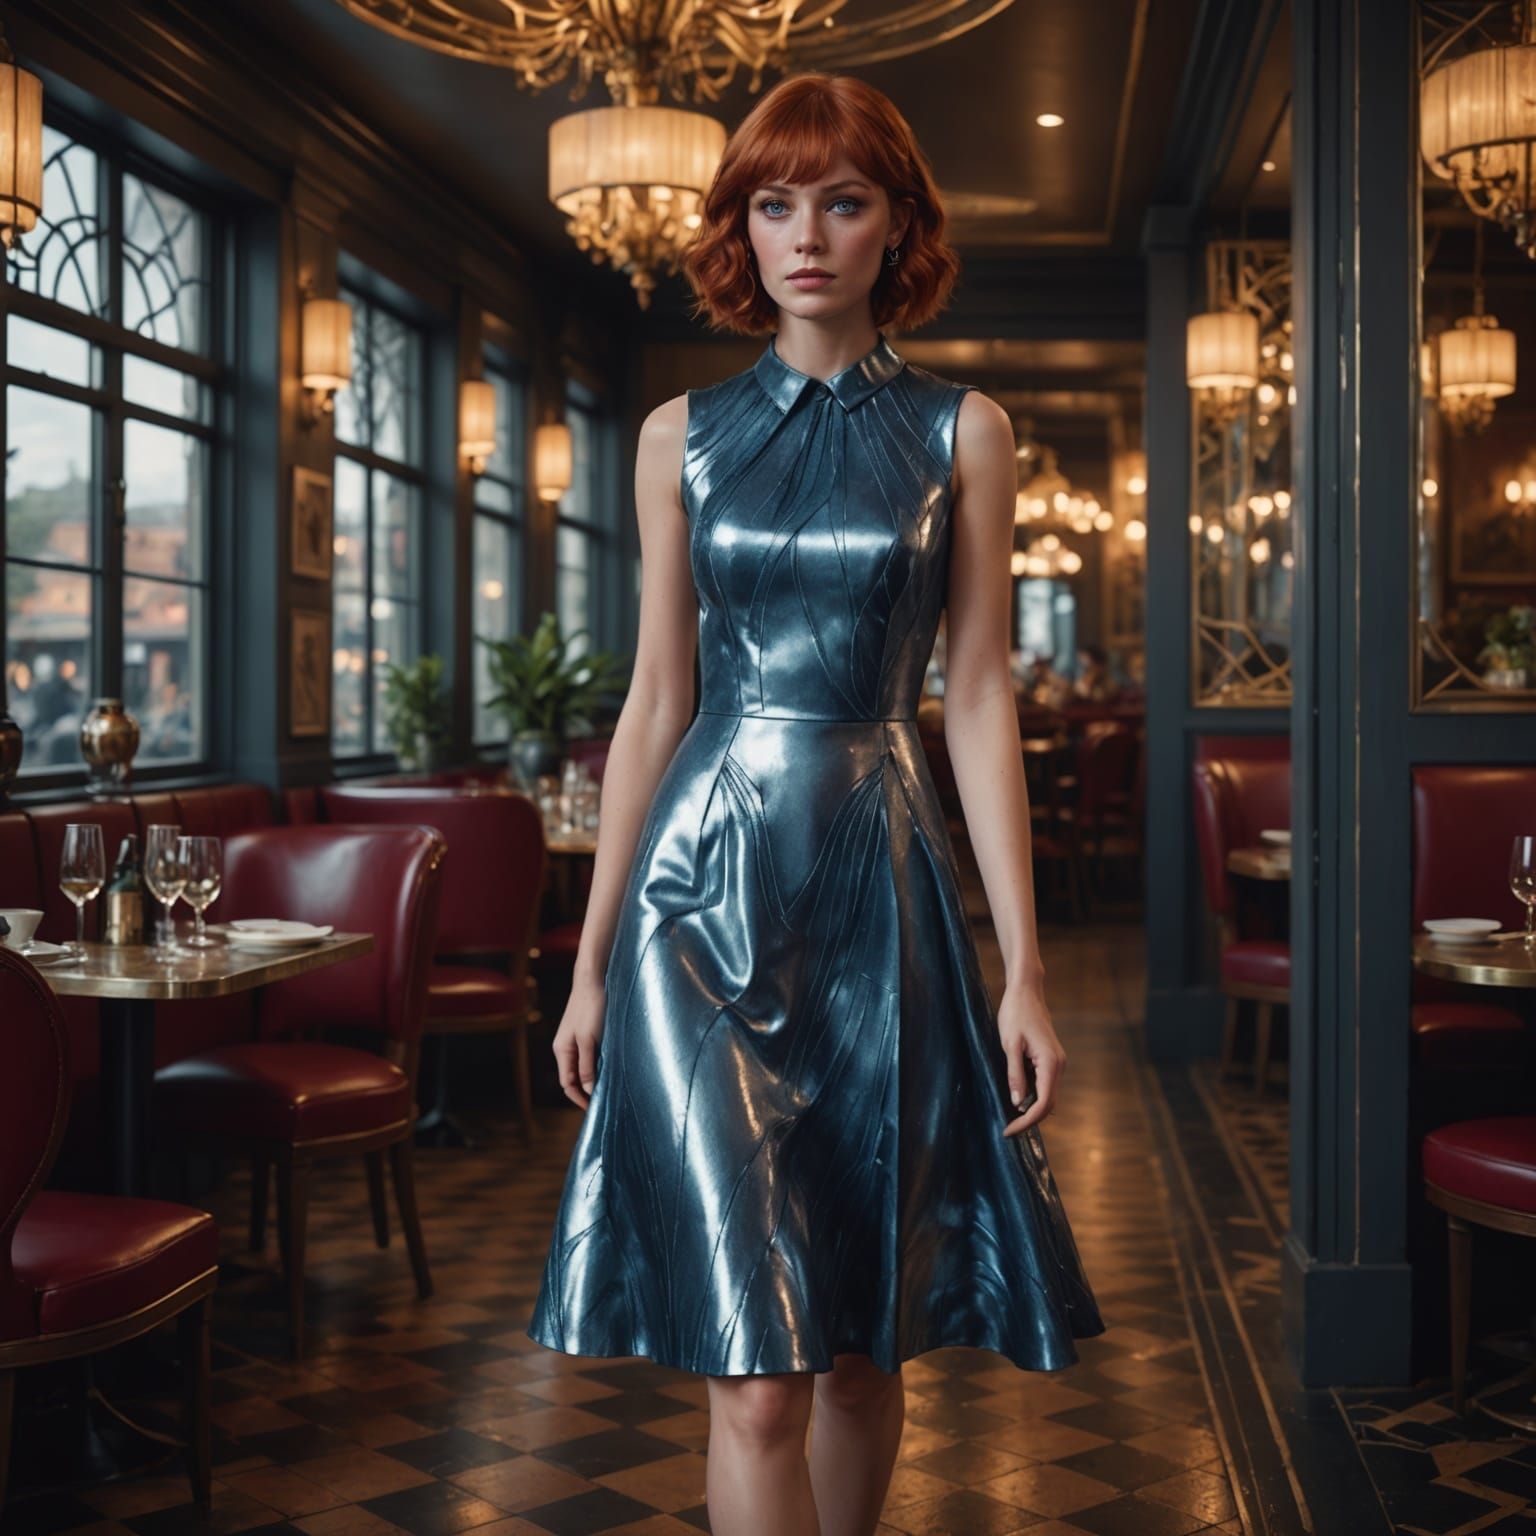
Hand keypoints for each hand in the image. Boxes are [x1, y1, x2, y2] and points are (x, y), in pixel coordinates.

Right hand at [552, 972, 605, 1109]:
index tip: (595, 1109)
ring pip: (583, 1066)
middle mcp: (566, 1047)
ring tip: (611, 1087)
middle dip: (586, 1091)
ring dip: (594, 1078)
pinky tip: (612, 1067)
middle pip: (573, 1077)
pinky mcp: (586, 1032)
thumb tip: (588, 1091)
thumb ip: (587, 1066)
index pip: (567, 1084)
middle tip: (606, 1101)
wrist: (594, 978)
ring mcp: (576, 1039)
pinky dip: (599, 1065)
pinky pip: (590, 1055)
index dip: (579, 1099)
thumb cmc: (591, 1007)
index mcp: (562, 1050)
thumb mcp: (589, 1040)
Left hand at [997, 979, 1064, 1137]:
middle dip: (1029, 1120)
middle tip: (1007, 1130)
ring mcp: (1057, 1063)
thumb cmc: (1015, 1014)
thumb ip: (1015, 1074)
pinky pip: (1044, 1085)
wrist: (1026, 992)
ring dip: (1031, 1109)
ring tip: (1010, 1119)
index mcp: (1051, 1063)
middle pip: (1048, 1104)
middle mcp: (1059, 1066)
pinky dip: (1033, 1096)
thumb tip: (1017, 1104)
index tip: (1008, 1130)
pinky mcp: (1051, 1059)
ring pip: (1047, 1095)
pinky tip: (1017, 1099)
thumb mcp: (1010, 1045)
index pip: (1043, 1104)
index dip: (1026, 1122)